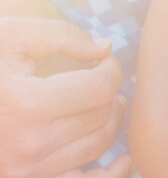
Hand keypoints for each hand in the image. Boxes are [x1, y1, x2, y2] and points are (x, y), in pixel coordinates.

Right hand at [0, 17, 130, 177]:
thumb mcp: (11, 36)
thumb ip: (60, 35)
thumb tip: (105, 48)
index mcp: (26, 105)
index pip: (100, 88)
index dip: (111, 70)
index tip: (103, 62)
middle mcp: (28, 144)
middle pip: (101, 116)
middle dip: (109, 94)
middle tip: (103, 81)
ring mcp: (26, 170)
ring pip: (96, 146)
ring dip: (108, 122)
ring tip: (104, 104)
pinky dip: (109, 173)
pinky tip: (124, 161)